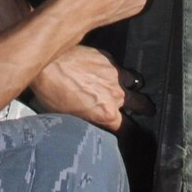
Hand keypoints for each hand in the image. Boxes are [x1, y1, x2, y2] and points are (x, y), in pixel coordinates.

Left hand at [31, 44, 148, 131]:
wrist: (46, 64)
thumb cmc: (53, 93)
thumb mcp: (72, 118)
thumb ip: (93, 122)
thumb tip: (99, 127)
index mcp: (107, 113)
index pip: (130, 130)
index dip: (131, 134)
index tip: (130, 134)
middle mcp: (116, 93)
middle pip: (142, 104)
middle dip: (145, 109)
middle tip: (146, 111)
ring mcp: (113, 73)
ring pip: (134, 81)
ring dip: (132, 87)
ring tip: (128, 89)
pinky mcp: (107, 57)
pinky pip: (119, 66)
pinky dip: (116, 71)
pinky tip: (106, 72)